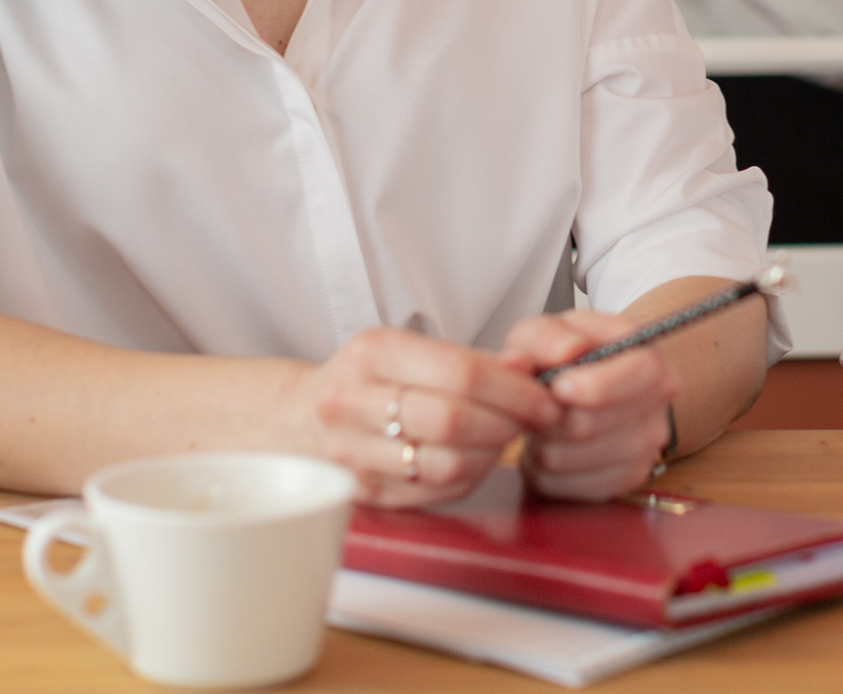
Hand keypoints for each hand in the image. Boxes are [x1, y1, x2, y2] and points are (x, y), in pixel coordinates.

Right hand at [295, 326, 560, 506]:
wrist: (298, 416)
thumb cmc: (368, 378)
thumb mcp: (409, 350)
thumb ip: (470, 360)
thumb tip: (528, 368)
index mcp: (370, 352)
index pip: (459, 374)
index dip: (514, 389)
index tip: (544, 395)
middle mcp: (352, 401)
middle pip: (454, 421)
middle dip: (509, 421)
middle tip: (533, 417)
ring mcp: (351, 453)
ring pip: (447, 463)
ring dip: (492, 453)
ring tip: (503, 436)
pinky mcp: (361, 492)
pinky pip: (434, 491)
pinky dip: (468, 476)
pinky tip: (475, 458)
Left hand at [503, 311, 678, 501]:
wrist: (576, 393)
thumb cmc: (563, 359)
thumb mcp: (547, 331)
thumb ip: (548, 336)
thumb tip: (568, 351)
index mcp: (650, 362)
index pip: (642, 374)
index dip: (596, 385)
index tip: (559, 386)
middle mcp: (658, 409)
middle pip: (595, 423)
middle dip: (551, 415)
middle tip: (538, 403)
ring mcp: (646, 450)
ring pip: (575, 457)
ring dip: (544, 442)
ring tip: (543, 424)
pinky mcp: (625, 482)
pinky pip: (570, 486)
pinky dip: (547, 471)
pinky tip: (551, 446)